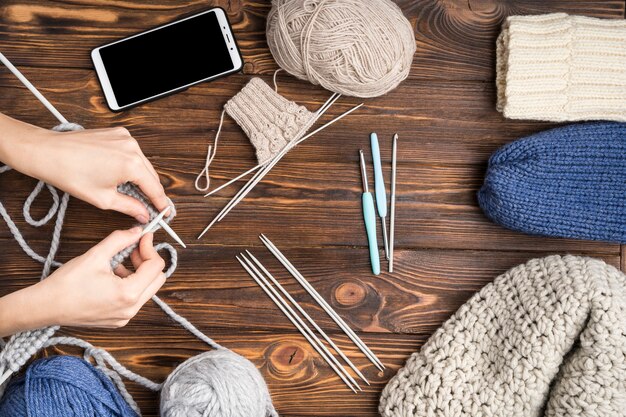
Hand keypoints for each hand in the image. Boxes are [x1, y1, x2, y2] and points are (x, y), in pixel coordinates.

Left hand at [0, 114, 168, 221]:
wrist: (48, 152)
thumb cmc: (69, 173)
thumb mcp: (103, 199)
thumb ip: (130, 207)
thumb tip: (143, 214)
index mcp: (131, 165)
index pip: (155, 189)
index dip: (161, 204)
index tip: (165, 213)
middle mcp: (132, 148)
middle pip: (151, 176)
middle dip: (151, 192)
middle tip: (148, 207)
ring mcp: (126, 138)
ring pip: (143, 164)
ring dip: (141, 178)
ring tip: (131, 192)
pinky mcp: (118, 133)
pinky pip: (133, 152)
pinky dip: (131, 164)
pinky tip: (120, 175)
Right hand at [0, 227, 165, 335]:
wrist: (45, 306)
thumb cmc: (67, 283)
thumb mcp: (96, 255)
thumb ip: (120, 240)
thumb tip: (137, 231)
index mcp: (129, 293)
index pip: (156, 266)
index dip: (150, 247)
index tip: (143, 236)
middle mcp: (131, 309)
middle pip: (157, 279)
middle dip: (148, 260)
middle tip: (133, 248)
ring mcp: (125, 317)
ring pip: (147, 289)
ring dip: (139, 272)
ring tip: (118, 262)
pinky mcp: (118, 320)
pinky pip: (135, 299)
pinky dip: (130, 284)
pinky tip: (112, 276)